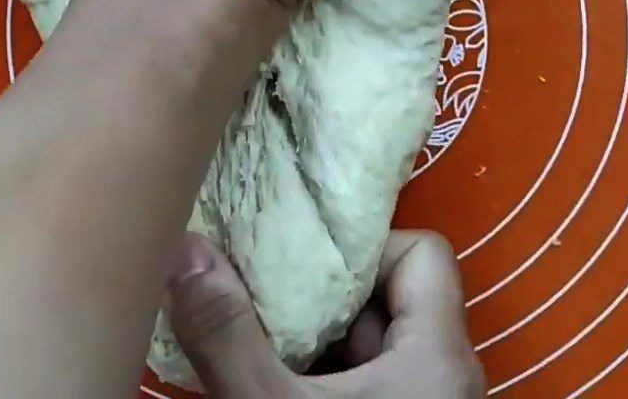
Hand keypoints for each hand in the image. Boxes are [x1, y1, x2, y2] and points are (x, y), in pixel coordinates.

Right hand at [167, 231, 485, 397]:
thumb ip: (226, 333)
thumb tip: (185, 247)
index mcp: (439, 357)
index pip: (422, 253)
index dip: (365, 246)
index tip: (303, 265)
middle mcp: (442, 375)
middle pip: (388, 294)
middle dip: (321, 292)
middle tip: (262, 291)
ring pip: (369, 340)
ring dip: (312, 335)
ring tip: (258, 332)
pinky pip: (361, 378)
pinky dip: (318, 371)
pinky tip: (272, 380)